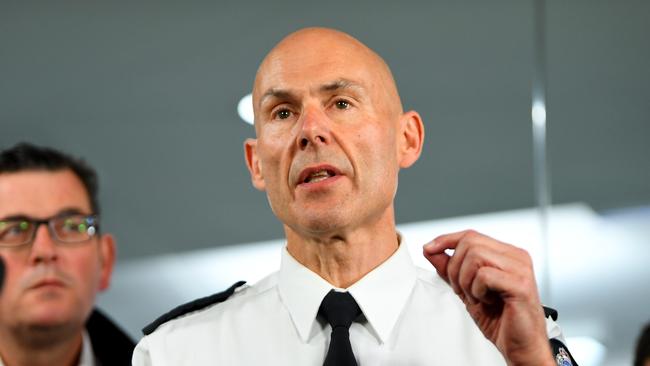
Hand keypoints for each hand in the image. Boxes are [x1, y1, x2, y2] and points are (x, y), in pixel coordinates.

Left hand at [423, 230, 553, 365]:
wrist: (520, 347)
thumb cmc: (500, 320)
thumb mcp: (467, 289)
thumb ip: (450, 268)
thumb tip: (430, 249)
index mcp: (507, 254)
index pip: (471, 235)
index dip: (446, 239)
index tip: (429, 249)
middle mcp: (516, 256)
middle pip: (470, 242)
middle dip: (455, 268)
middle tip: (463, 290)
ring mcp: (520, 269)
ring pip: (475, 256)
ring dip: (466, 281)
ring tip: (477, 297)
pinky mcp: (521, 284)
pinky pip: (484, 275)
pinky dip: (477, 291)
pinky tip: (488, 302)